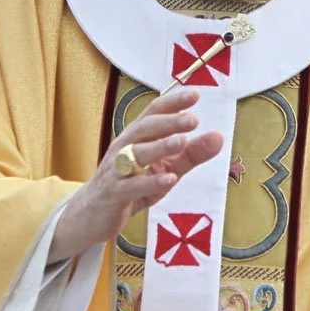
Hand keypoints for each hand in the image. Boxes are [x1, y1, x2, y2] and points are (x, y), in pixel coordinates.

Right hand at [48, 88, 222, 262]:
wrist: (91, 215)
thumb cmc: (131, 185)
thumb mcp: (165, 168)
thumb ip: (191, 154)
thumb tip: (219, 137)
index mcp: (136, 137)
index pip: (153, 112)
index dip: (172, 102)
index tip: (195, 94)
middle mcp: (124, 148)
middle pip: (145, 128)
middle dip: (169, 122)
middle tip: (193, 119)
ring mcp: (117, 171)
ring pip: (137, 154)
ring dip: (160, 147)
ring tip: (182, 142)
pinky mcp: (114, 195)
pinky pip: (132, 186)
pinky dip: (150, 182)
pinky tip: (169, 179)